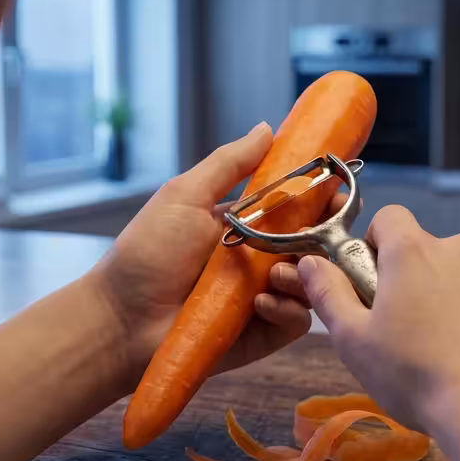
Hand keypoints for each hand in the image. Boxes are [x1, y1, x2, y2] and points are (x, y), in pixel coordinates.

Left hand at [90, 123, 342, 386]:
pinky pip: (298, 319)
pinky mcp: (265, 332)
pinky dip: (287, 308)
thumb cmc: (146, 254)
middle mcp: (262, 259)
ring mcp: (266, 296)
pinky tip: (260, 303)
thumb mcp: (186, 196)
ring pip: (314, 281)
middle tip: (328, 228)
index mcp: (248, 225)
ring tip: (275, 274)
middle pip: (318, 243)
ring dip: (304, 273)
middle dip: (329, 233)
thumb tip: (267, 128)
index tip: (337, 186)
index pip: (300, 207)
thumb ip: (229, 163)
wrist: (121, 319)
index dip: (323, 196)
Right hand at [295, 206, 459, 436]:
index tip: (373, 284)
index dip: (375, 245)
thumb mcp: (354, 342)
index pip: (388, 218)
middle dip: (417, 279)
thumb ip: (328, 294)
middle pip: (430, 251)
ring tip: (450, 353)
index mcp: (413, 251)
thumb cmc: (417, 377)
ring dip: (456, 300)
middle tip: (407, 330)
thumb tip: (310, 263)